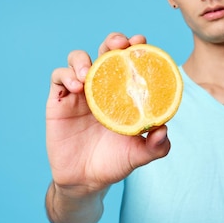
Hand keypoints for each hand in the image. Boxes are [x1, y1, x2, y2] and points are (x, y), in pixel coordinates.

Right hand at [46, 32, 170, 196]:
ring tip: (88, 74)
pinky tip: (77, 87)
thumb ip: (155, 147)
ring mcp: (79, 92)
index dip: (136, 48)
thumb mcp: (138, 155)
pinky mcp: (59, 101)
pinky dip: (66, 75)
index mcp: (123, 93)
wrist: (85, 181)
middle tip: (120, 45)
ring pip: (78, 58)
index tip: (142, 43)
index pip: (130, 62)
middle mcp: (102, 86)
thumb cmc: (114, 163)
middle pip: (106, 51)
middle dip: (113, 41)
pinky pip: (59, 77)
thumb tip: (164, 131)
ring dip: (83, 59)